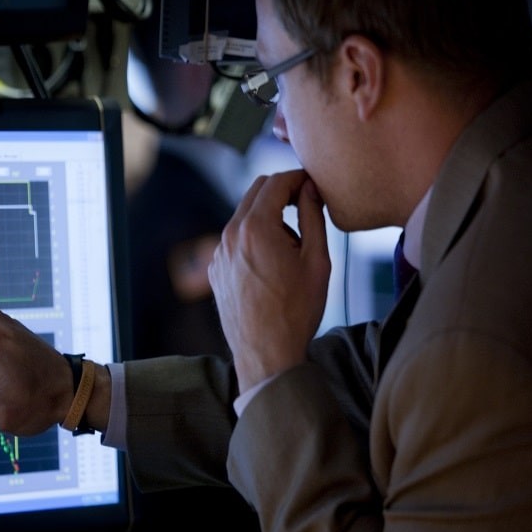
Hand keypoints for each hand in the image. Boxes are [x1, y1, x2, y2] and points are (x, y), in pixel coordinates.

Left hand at [208, 170, 330, 392]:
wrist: (266, 354)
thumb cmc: (297, 311)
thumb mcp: (317, 261)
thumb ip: (313, 217)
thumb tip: (310, 189)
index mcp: (256, 228)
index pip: (275, 182)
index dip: (298, 177)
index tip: (314, 183)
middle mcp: (230, 235)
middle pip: (255, 192)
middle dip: (281, 192)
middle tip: (306, 205)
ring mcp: (218, 253)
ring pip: (244, 217)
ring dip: (268, 217)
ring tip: (293, 248)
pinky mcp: (214, 269)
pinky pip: (234, 240)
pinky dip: (253, 238)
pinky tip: (273, 265)